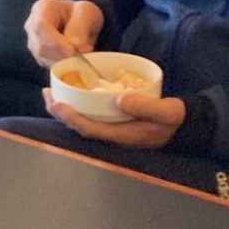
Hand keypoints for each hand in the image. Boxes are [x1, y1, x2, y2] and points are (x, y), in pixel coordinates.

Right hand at [24, 0, 104, 69]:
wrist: (80, 21)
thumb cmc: (82, 13)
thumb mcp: (86, 13)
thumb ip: (80, 27)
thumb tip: (77, 48)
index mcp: (42, 9)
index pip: (40, 26)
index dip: (55, 42)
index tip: (73, 52)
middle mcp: (32, 27)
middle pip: (40, 47)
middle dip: (62, 56)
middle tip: (83, 59)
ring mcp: (34, 43)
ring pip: (44, 59)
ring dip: (64, 63)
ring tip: (83, 58)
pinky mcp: (40, 57)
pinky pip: (49, 66)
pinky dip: (64, 68)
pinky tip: (76, 63)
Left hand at [42, 86, 184, 149]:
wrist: (181, 125)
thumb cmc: (173, 118)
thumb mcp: (166, 112)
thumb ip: (146, 106)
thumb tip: (119, 99)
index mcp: (122, 135)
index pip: (90, 129)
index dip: (72, 119)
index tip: (58, 106)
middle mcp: (111, 135)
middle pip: (79, 127)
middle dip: (60, 113)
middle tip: (47, 94)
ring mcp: (110, 130)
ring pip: (80, 122)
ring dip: (63, 109)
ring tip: (50, 92)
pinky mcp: (112, 122)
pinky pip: (88, 116)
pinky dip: (75, 105)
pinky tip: (68, 93)